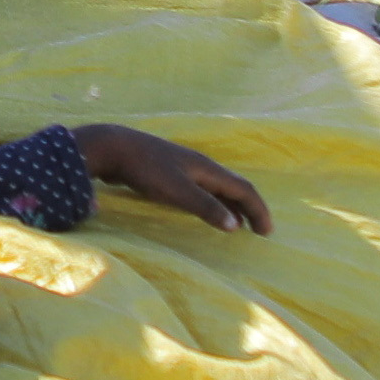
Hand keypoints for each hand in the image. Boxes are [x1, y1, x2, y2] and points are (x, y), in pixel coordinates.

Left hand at [80, 124, 267, 233]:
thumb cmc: (145, 169)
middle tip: (259, 230)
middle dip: (249, 208)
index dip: (258, 209)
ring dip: (231, 206)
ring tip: (237, 225)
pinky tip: (204, 211)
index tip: (267, 232)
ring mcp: (184, 167)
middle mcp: (200, 165)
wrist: (112, 147)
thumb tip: (235, 225)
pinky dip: (213, 203)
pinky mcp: (169, 171)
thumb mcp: (177, 191)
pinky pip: (202, 189)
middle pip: (234, 187)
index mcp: (207, 168)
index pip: (243, 188)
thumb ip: (205, 206)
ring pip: (217, 187)